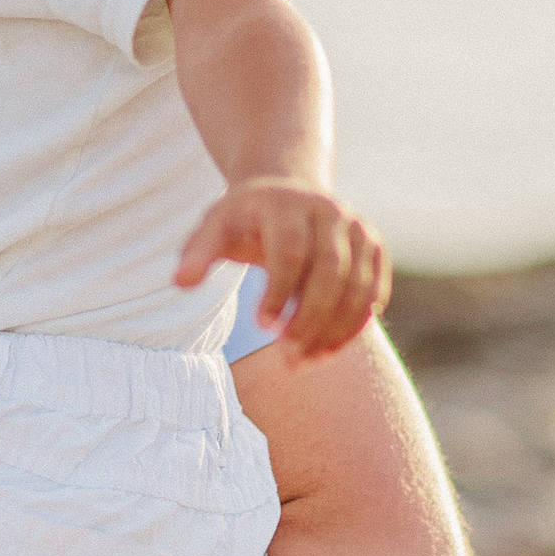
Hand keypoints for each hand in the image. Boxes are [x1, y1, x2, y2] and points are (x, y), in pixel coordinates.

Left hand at [174, 180, 389, 359]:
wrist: (285, 193)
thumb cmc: (242, 220)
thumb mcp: (214, 227)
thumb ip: (197, 253)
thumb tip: (180, 282)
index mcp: (286, 204)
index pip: (289, 251)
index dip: (278, 292)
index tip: (261, 328)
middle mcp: (328, 211)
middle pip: (330, 270)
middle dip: (310, 317)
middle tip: (287, 356)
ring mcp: (357, 228)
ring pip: (357, 285)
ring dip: (335, 330)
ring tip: (304, 362)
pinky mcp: (373, 246)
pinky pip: (373, 291)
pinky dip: (355, 324)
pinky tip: (328, 350)